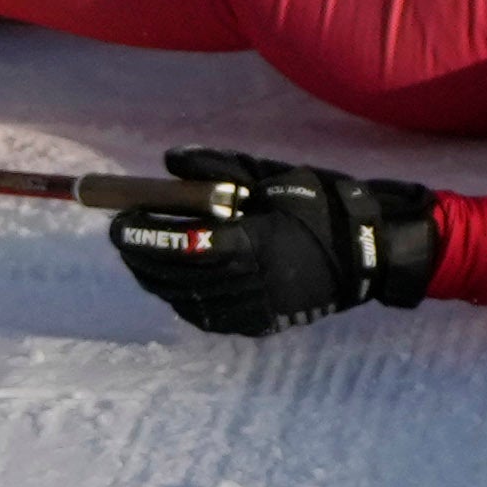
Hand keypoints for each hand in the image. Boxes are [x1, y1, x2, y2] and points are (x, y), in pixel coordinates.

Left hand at [108, 147, 439, 336]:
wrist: (366, 254)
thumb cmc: (319, 205)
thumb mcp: (270, 175)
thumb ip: (217, 166)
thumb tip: (169, 161)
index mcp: (256, 243)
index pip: (186, 246)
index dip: (147, 238)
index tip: (120, 222)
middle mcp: (252, 284)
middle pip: (177, 277)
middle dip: (141, 257)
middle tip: (123, 235)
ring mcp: (255, 310)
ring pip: (186, 300)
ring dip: (156, 278)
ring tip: (141, 254)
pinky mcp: (258, 325)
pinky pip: (206, 316)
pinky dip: (181, 298)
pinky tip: (173, 279)